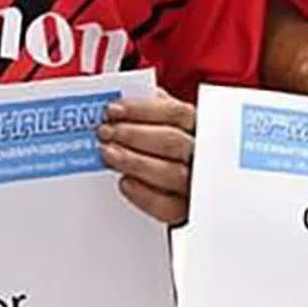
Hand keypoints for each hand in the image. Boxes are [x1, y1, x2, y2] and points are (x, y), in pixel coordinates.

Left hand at [98, 90, 194, 224]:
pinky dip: (144, 194)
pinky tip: (124, 182)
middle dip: (134, 135)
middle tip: (105, 132)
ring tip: (107, 154)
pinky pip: (167, 206)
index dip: (144, 110)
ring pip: (171, 172)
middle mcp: (203, 154)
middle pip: (173, 141)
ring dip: (135, 161)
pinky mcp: (185, 211)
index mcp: (202, 127)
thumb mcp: (173, 125)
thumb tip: (133, 95)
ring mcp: (196, 184)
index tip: (113, 109)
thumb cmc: (174, 152)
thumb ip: (159, 110)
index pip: (177, 112)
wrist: (183, 191)